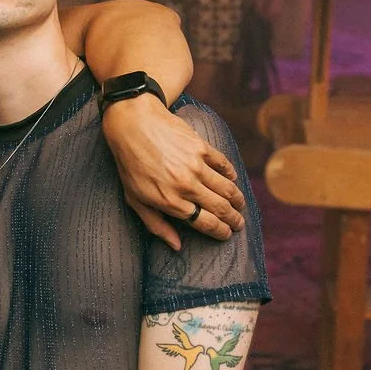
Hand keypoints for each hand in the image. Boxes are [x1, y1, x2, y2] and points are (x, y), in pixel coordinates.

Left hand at [101, 95, 243, 248]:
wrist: (132, 123)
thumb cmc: (130, 164)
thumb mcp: (134, 199)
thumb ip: (156, 225)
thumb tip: (176, 246)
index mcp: (170, 202)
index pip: (206, 223)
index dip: (220, 231)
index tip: (227, 234)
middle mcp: (186, 185)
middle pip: (221, 208)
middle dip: (234, 220)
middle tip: (239, 224)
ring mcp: (196, 165)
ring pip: (227, 189)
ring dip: (238, 200)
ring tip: (240, 206)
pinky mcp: (201, 147)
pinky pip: (224, 165)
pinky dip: (231, 175)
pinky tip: (233, 180)